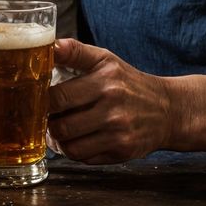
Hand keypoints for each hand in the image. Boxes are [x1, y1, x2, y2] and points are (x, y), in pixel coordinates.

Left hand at [47, 39, 177, 163]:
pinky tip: (78, 140)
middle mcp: (113, 109)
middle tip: (46, 118)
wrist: (168, 109)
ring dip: (58, 141)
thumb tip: (50, 47)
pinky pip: (85, 158)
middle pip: (61, 127)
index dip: (41, 102)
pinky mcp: (122, 152)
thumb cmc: (129, 82)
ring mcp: (118, 133)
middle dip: (47, 124)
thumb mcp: (105, 60)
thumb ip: (75, 51)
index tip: (37, 100)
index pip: (58, 97)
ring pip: (70, 147)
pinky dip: (75, 152)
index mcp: (106, 81)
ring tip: (59, 130)